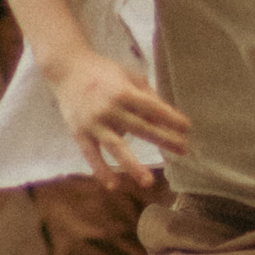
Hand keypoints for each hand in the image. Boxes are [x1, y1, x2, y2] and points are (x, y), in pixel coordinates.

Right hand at [55, 52, 190, 183]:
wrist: (67, 69)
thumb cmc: (103, 72)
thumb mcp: (128, 76)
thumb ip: (146, 95)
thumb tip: (166, 117)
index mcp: (123, 91)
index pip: (152, 107)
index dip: (170, 117)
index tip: (187, 128)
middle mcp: (110, 108)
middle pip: (140, 128)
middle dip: (164, 139)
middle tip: (183, 150)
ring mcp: (94, 123)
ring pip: (116, 147)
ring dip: (133, 165)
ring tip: (148, 182)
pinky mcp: (80, 133)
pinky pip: (92, 155)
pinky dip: (101, 170)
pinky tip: (113, 185)